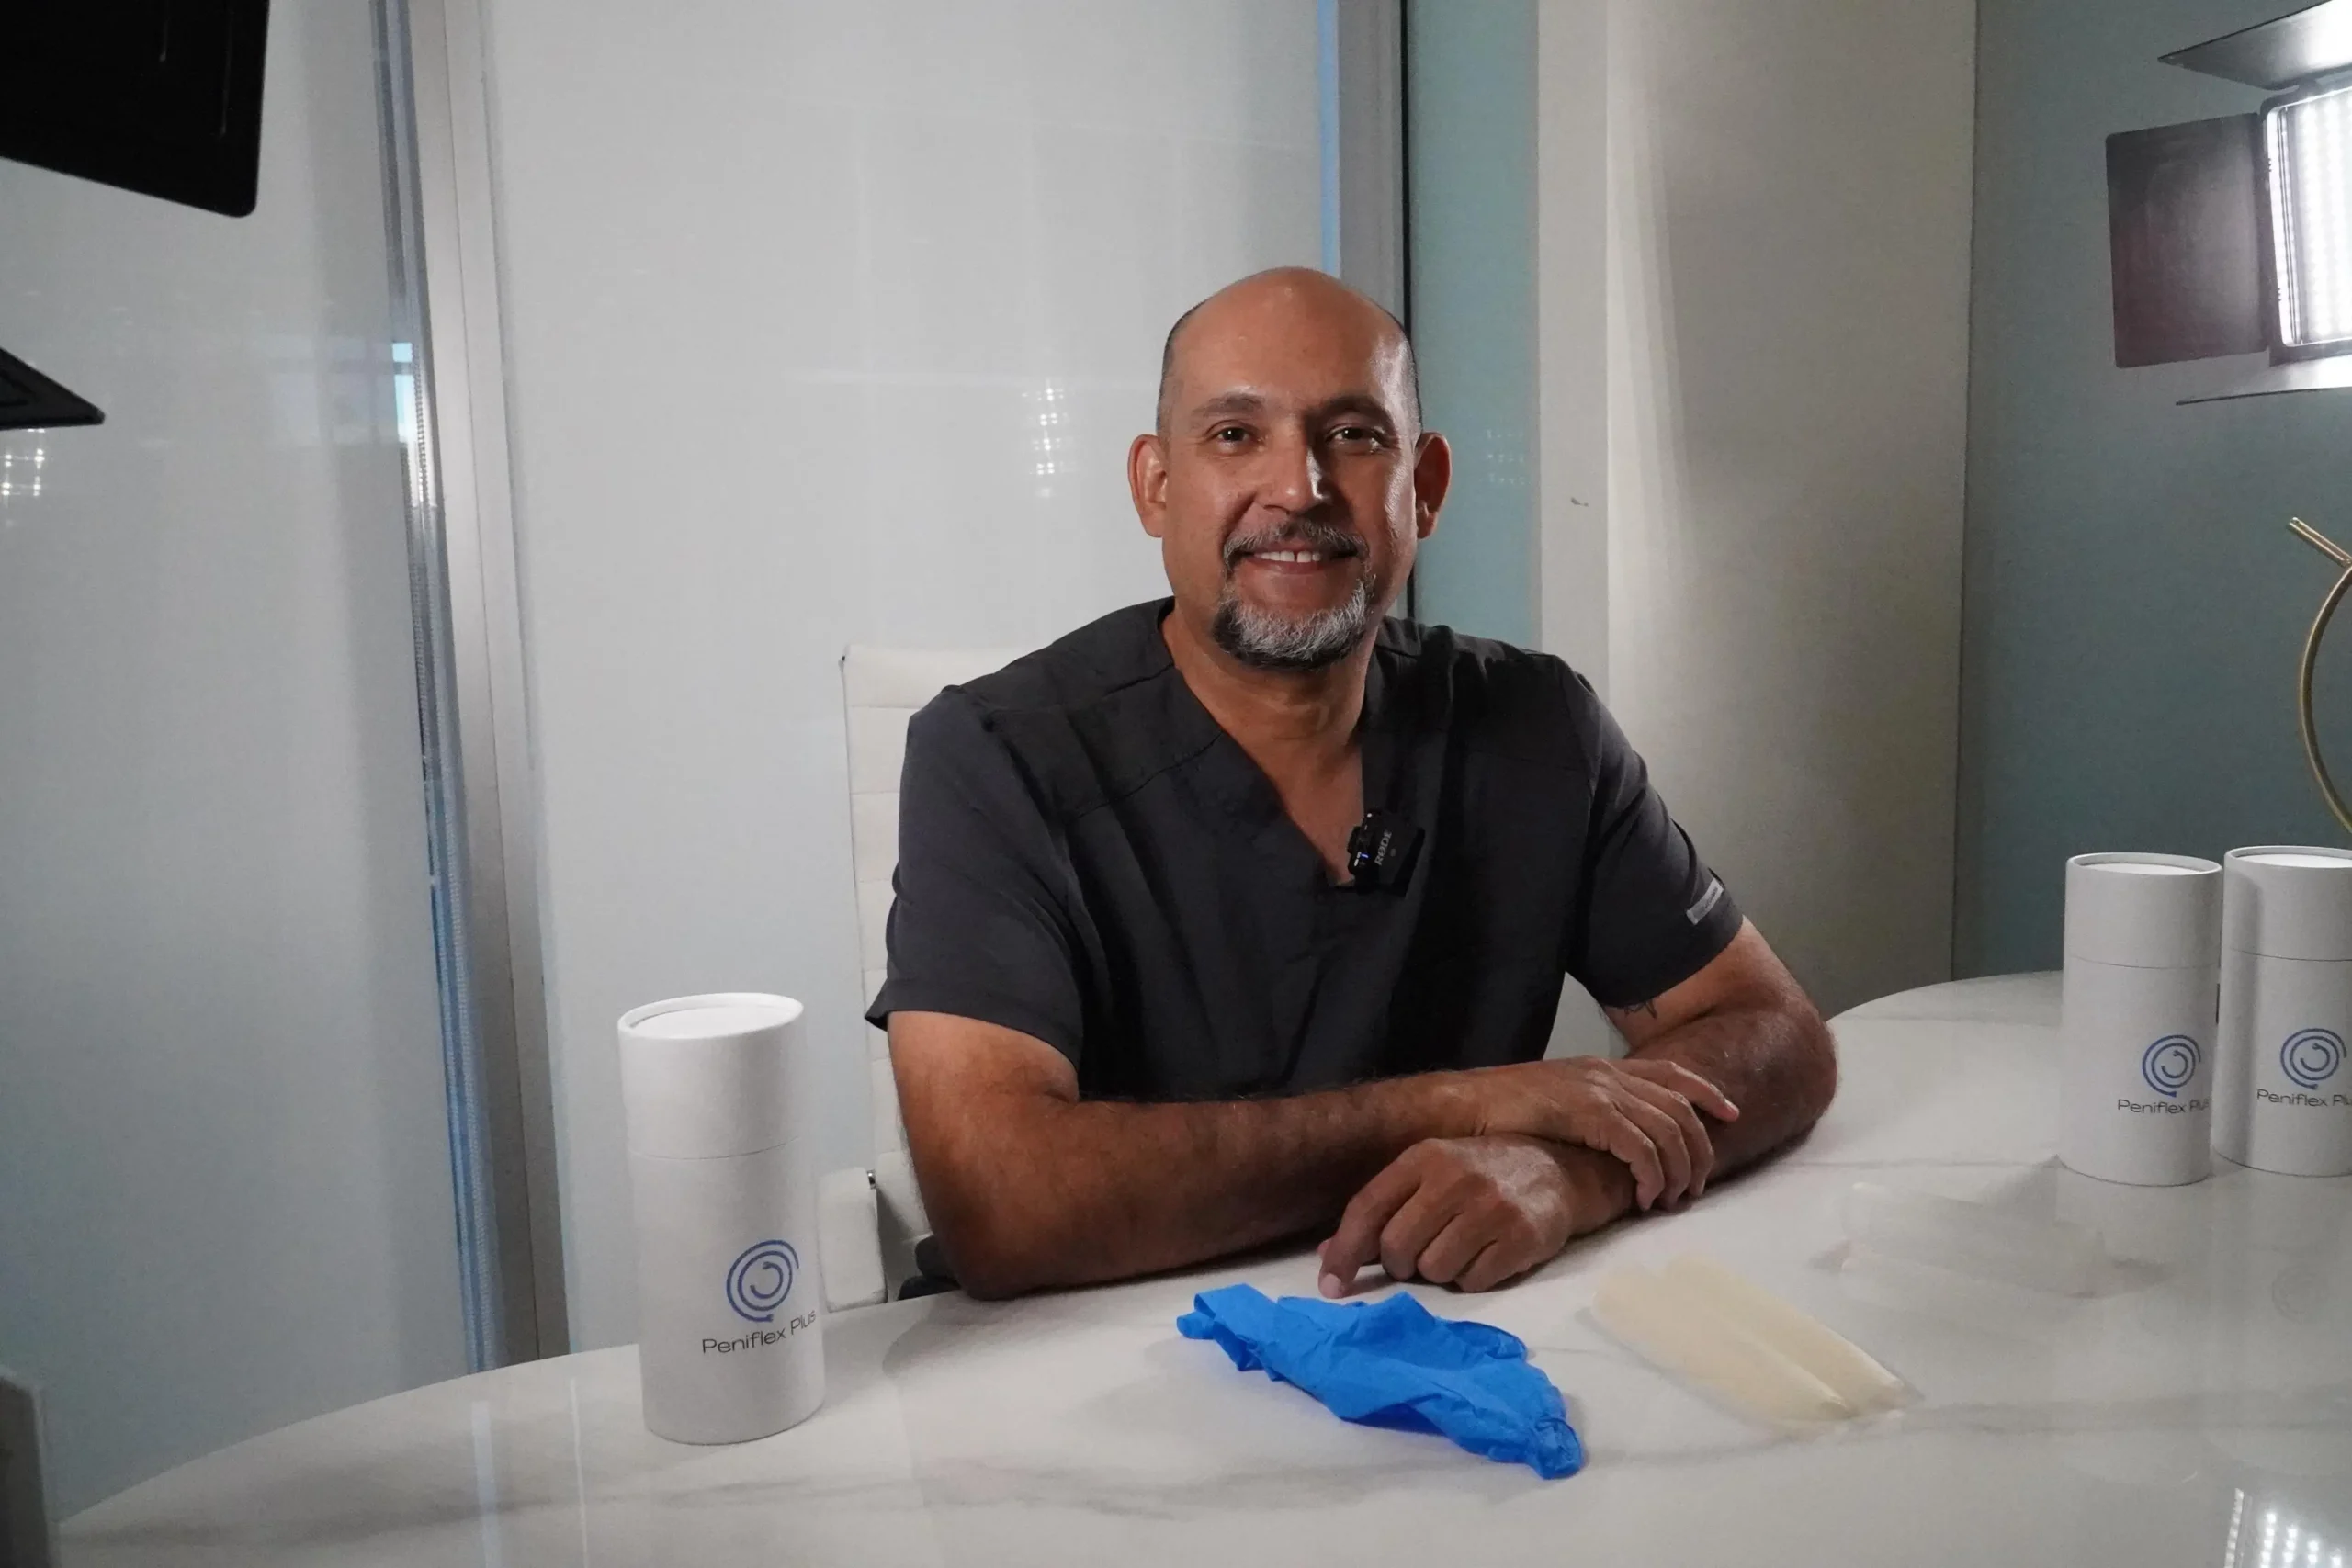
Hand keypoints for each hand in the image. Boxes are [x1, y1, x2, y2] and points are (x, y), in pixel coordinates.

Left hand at [1317, 1136, 1627, 1296]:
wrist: (1559, 1170)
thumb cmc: (1481, 1175)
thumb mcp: (1429, 1176)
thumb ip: (1382, 1211)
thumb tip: (1330, 1256)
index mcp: (1423, 1157)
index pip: (1367, 1209)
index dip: (1344, 1252)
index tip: (1330, 1286)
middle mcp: (1454, 1178)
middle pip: (1396, 1248)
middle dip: (1400, 1264)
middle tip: (1418, 1257)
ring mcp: (1489, 1207)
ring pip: (1433, 1270)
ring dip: (1439, 1271)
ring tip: (1459, 1249)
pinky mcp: (1519, 1237)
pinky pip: (1472, 1282)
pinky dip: (1471, 1278)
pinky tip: (1486, 1255)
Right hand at [1461, 1056, 1736, 1210]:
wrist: (1464, 1106)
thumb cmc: (1501, 1112)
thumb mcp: (1555, 1102)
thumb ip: (1588, 1112)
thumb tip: (1612, 1140)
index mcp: (1602, 1068)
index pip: (1672, 1073)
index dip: (1707, 1092)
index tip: (1731, 1113)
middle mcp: (1608, 1075)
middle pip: (1681, 1109)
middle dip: (1699, 1151)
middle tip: (1696, 1188)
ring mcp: (1600, 1092)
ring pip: (1669, 1132)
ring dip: (1679, 1171)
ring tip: (1670, 1201)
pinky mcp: (1590, 1114)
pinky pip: (1642, 1148)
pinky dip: (1652, 1176)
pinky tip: (1644, 1198)